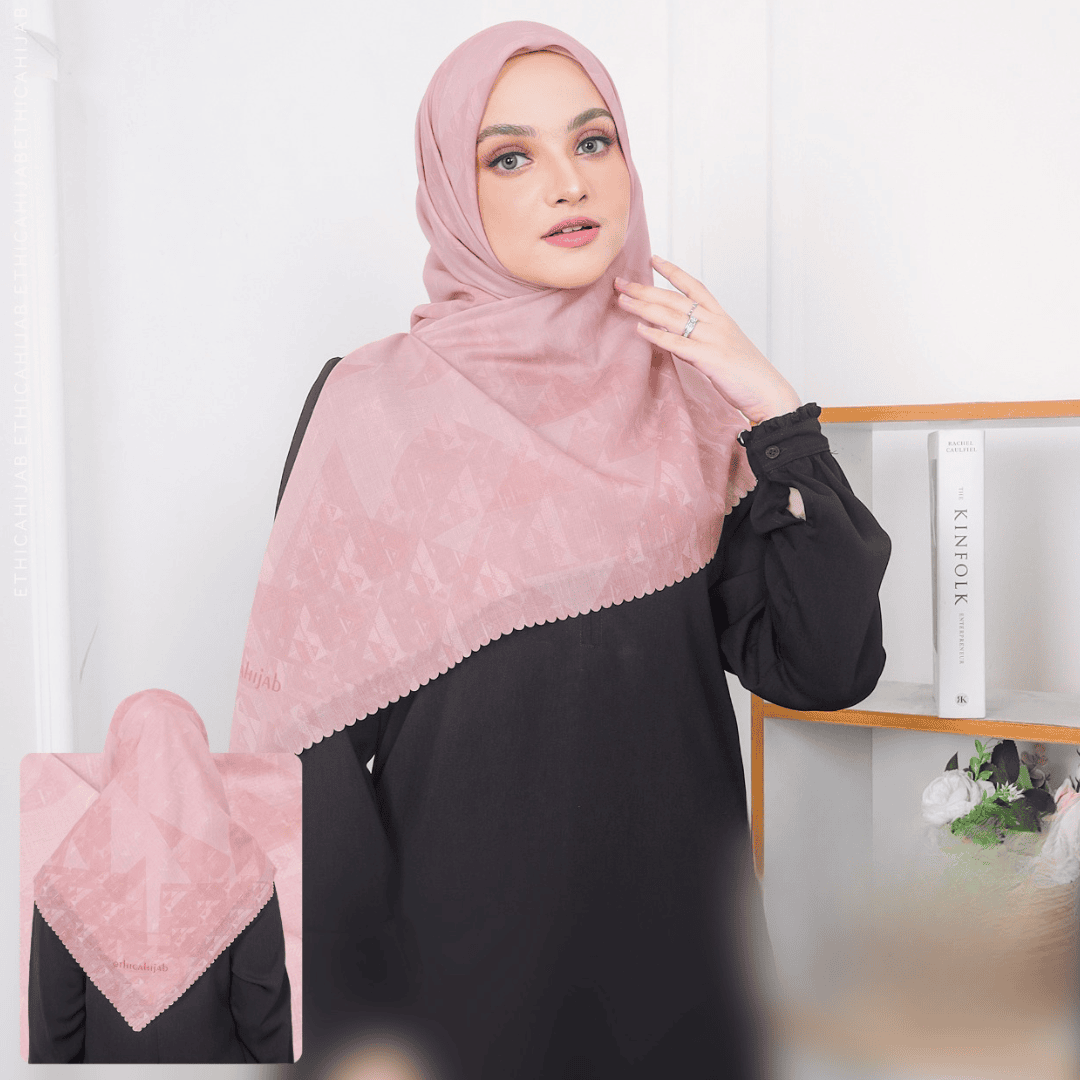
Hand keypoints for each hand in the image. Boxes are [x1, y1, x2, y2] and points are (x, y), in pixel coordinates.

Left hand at [615, 255, 800, 424]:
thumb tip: (678, 333)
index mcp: (721, 317)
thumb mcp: (726, 346)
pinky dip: (656, 335)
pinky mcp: (709, 358)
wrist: (769, 393)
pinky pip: (677, 343)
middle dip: (645, 289)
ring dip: (644, 307)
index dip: (673, 271)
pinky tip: (639, 330)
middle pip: (674, 299)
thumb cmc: (747, 374)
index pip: (694, 286)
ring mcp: (713, 338)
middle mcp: (716, 322)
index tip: (652, 259)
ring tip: (622, 301)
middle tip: (621, 283)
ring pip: (672, 316)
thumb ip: (703, 337)